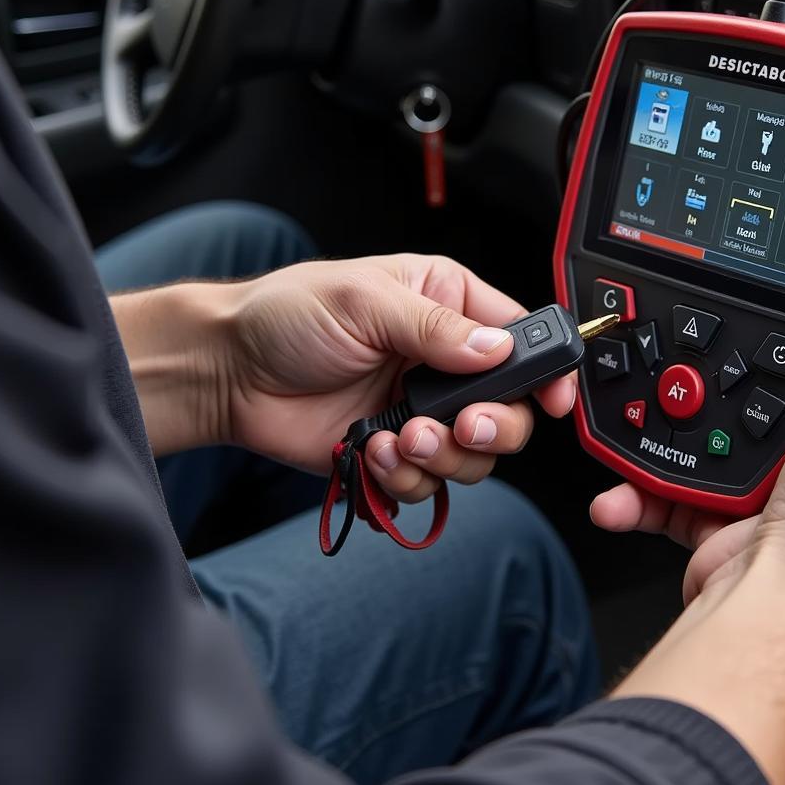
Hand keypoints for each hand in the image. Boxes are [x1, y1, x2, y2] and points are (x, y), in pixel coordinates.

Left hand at [220, 254, 574, 500]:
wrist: (230, 372)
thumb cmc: (288, 315)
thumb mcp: (365, 301)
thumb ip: (436, 328)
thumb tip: (497, 350)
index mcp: (448, 306)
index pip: (520, 339)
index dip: (545, 371)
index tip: (553, 399)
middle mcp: (444, 364)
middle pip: (511, 410)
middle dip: (494, 428)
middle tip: (461, 426)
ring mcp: (422, 411)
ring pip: (475, 456)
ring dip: (443, 457)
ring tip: (400, 437)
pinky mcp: (395, 452)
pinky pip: (428, 483)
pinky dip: (406, 478)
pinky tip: (373, 451)